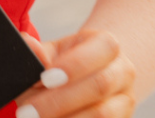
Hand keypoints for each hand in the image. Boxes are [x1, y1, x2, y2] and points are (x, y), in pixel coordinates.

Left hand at [15, 29, 135, 117]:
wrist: (97, 76)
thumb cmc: (69, 62)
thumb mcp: (55, 51)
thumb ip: (40, 51)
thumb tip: (30, 47)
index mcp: (107, 45)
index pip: (95, 53)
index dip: (70, 67)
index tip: (44, 79)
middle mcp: (123, 72)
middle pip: (99, 86)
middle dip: (60, 101)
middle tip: (28, 111)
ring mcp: (126, 102)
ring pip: (103, 115)